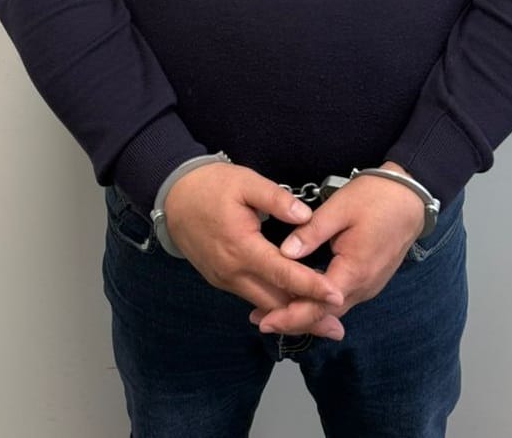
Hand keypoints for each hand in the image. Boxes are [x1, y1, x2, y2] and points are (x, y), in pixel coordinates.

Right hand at [163, 162, 346, 337]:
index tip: (336, 295)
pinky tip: (292, 307)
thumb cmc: (211, 186)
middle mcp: (233, 271)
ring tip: (322, 324)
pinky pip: (252, 297)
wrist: (174, 197)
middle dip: (307, 316)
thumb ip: (276, 199)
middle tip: (337, 328)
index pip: (283, 274)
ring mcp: (225, 279)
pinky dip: (274, 305)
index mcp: (242, 247)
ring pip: (264, 305)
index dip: (312, 286)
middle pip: (275, 302)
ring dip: (292, 315)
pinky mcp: (221, 280)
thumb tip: (305, 216)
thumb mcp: (246, 182)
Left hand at [246, 163, 425, 340]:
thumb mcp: (339, 208)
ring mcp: (370, 284)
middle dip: (293, 320)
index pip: (317, 305)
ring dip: (306, 313)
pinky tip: (304, 297)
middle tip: (260, 320)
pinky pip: (343, 298)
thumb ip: (311, 232)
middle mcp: (364, 286)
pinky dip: (320, 303)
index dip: (290, 316)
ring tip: (275, 312)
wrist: (410, 195)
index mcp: (354, 271)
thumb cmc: (376, 197)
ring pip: (333, 309)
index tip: (264, 321)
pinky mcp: (370, 278)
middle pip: (324, 314)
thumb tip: (283, 253)